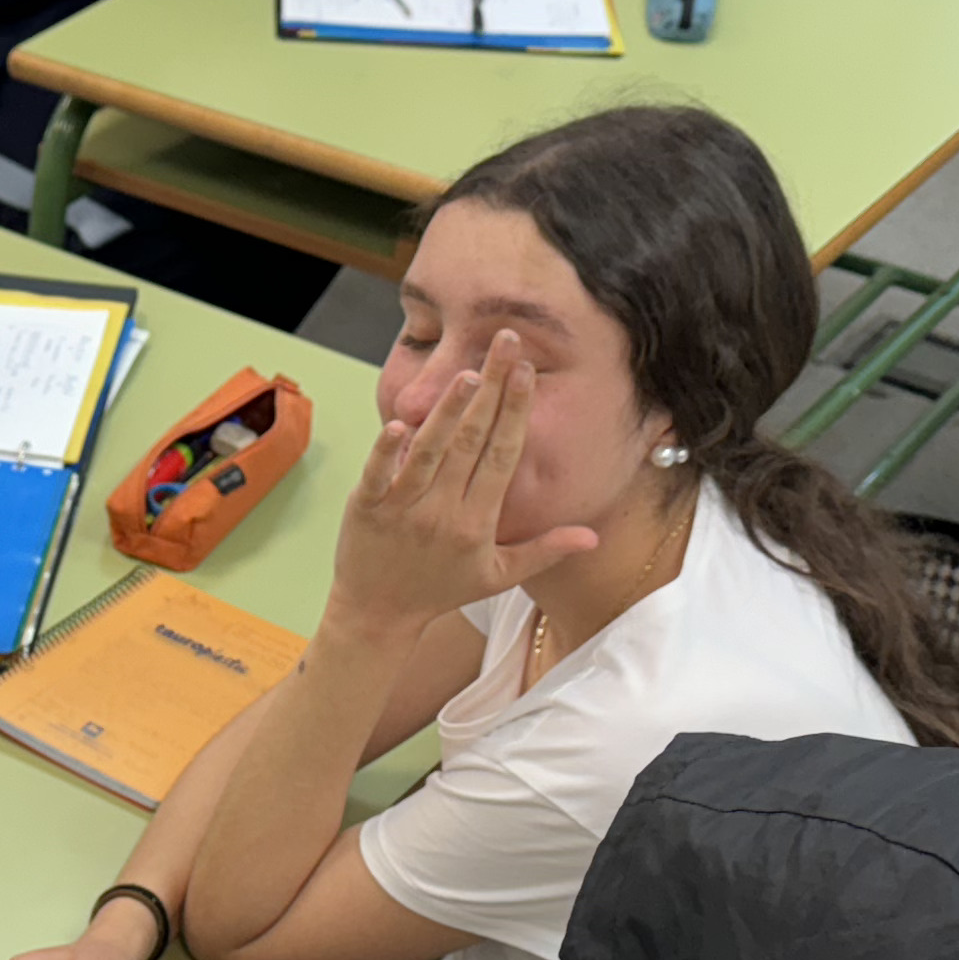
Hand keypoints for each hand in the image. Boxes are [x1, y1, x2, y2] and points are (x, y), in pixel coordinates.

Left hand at [328, 331, 601, 638]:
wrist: (378, 615)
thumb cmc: (441, 590)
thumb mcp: (497, 576)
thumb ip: (544, 550)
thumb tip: (593, 536)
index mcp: (477, 523)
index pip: (502, 456)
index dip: (516, 413)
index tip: (527, 373)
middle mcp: (442, 513)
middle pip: (471, 442)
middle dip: (491, 391)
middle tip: (505, 344)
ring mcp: (402, 509)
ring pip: (428, 452)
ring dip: (447, 412)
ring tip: (468, 373)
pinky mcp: (364, 508)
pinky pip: (377, 474)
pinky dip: (387, 450)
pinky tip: (401, 421)